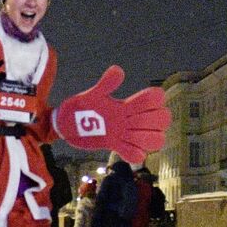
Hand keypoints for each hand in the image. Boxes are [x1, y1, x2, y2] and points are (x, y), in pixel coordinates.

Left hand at [53, 65, 171, 163]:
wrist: (66, 124)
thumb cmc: (79, 107)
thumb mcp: (91, 95)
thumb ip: (106, 84)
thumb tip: (118, 70)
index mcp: (125, 105)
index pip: (153, 100)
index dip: (154, 99)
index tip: (140, 100)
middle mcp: (129, 119)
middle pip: (161, 120)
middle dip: (156, 120)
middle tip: (138, 121)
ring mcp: (124, 134)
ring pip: (154, 140)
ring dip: (149, 140)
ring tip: (133, 137)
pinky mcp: (116, 146)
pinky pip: (136, 156)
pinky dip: (135, 155)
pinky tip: (124, 149)